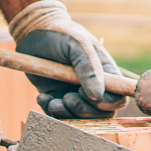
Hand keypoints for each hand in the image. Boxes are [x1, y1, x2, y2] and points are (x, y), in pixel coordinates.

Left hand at [9, 0, 126, 119]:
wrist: (33, 32)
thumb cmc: (61, 34)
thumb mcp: (77, 45)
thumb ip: (88, 68)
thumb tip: (97, 96)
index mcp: (105, 73)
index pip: (117, 98)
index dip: (106, 104)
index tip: (84, 93)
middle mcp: (93, 87)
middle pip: (101, 114)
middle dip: (84, 111)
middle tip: (67, 98)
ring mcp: (75, 94)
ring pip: (80, 118)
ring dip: (67, 114)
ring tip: (52, 101)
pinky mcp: (57, 98)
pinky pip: (59, 116)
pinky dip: (51, 111)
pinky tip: (43, 98)